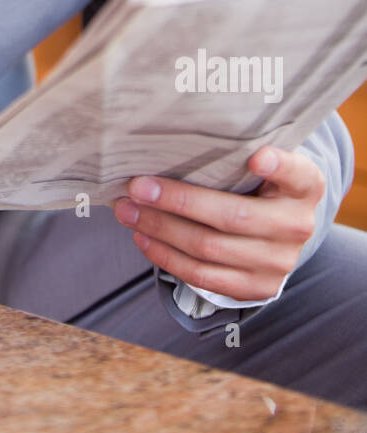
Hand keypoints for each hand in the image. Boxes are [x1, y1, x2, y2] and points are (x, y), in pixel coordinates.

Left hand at [113, 145, 324, 301]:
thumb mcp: (260, 163)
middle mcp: (297, 225)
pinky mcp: (258, 288)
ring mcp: (279, 262)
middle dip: (177, 201)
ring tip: (128, 211)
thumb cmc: (258, 184)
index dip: (278, 166)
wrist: (280, 230)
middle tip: (136, 187)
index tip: (255, 157)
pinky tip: (143, 237)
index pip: (296, 173)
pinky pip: (204, 277)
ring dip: (160, 230)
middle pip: (231, 217)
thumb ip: (233, 154)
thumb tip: (167, 144)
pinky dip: (167, 257)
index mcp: (304, 186)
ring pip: (209, 249)